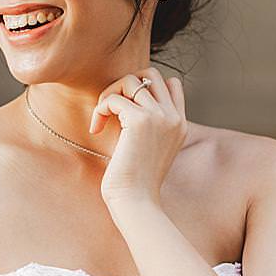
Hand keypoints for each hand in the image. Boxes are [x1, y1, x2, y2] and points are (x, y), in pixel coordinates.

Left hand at [93, 68, 186, 212]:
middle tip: (110, 109)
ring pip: (131, 80)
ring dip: (109, 95)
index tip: (124, 111)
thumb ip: (146, 127)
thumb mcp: (147, 149)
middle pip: (151, 74)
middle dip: (124, 84)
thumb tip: (124, 105)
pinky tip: (96, 129)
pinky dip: (100, 109)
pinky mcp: (140, 121)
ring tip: (101, 119)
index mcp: (179, 123)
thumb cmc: (134, 182)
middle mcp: (173, 116)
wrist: (136, 201)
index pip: (170, 83)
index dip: (143, 88)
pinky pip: (114, 98)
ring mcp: (160, 117)